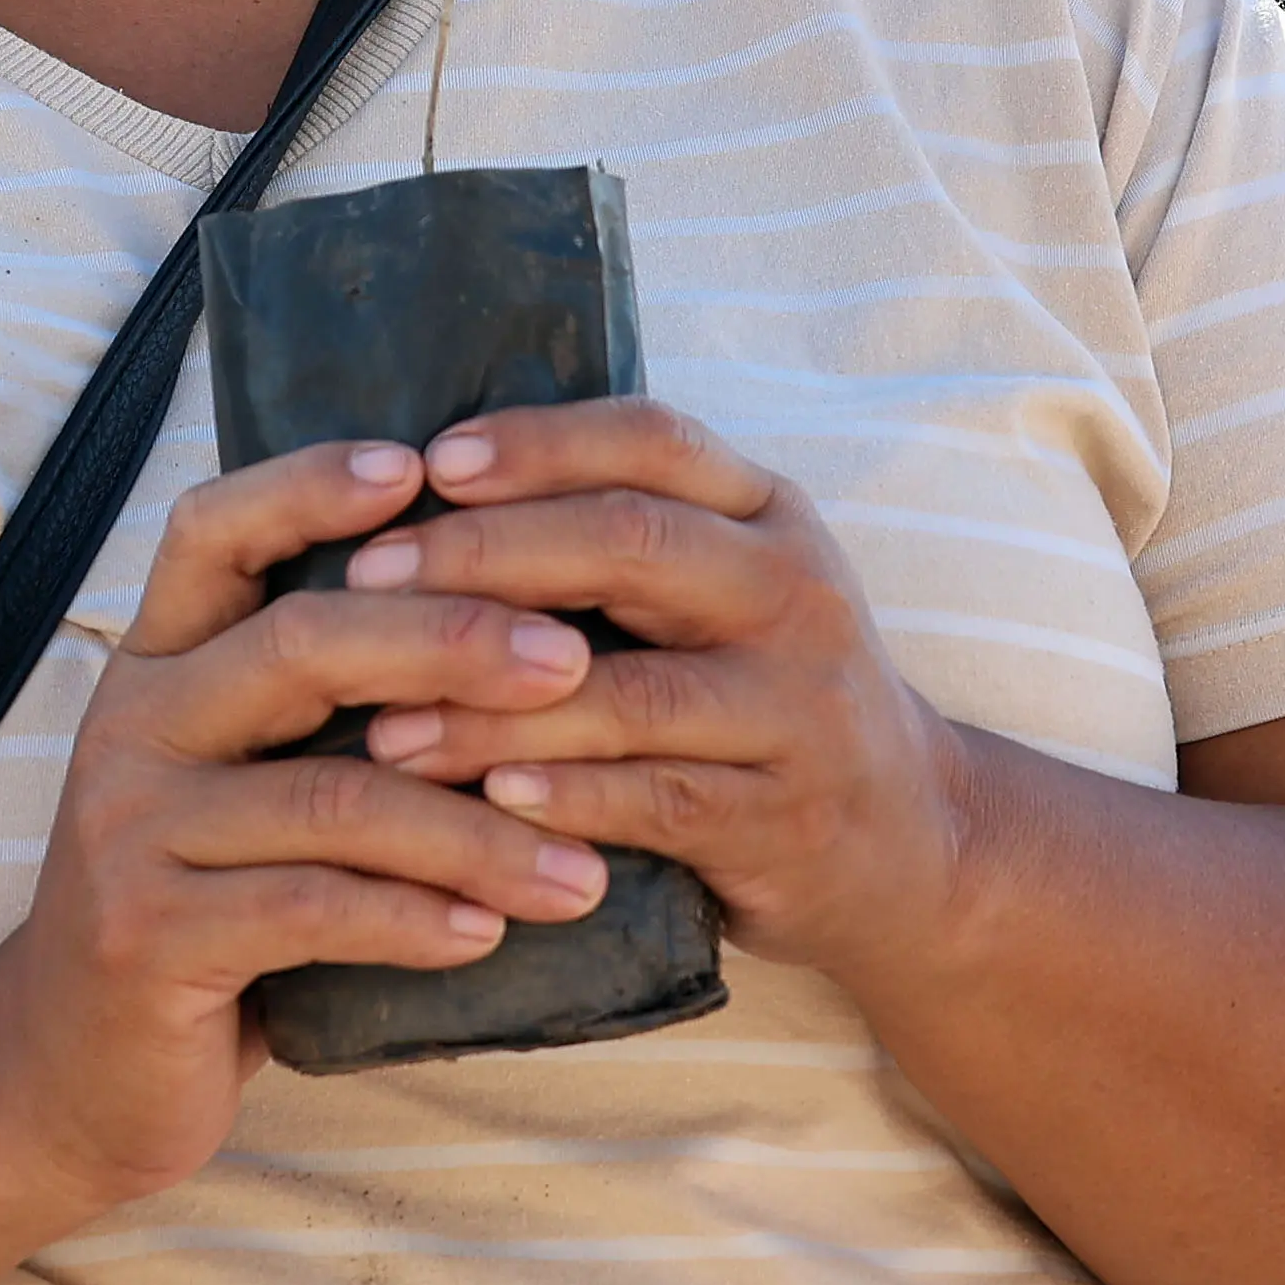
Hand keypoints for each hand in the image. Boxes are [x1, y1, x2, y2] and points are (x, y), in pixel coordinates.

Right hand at [0, 439, 622, 1207]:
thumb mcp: (233, 781)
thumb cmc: (201, 904)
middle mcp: (131, 724)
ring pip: (329, 797)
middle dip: (446, 643)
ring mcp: (129, 829)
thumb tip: (502, 623)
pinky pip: (307, 911)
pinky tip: (491, 932)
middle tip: (571, 662)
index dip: (309, 486)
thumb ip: (313, 709)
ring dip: (474, 831)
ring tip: (584, 867)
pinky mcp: (148, 934)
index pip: (213, 532)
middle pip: (296, 645)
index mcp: (154, 664)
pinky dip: (413, 919)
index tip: (423, 468)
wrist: (73, 1067)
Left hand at [350, 400, 986, 986]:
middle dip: (486, 555)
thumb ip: (610, 535)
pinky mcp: (791, 819)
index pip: (651, 441)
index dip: (537, 443)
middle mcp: (797, 595)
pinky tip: (487, 797)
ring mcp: (804, 711)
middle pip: (632, 544)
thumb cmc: (757, 690)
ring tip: (385, 722)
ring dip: (493, 706)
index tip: (426, 462)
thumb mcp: (718, 588)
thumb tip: (415, 484)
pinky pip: (661, 801)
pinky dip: (568, 795)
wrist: (915, 842)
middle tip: (368, 580)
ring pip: (631, 691)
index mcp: (768, 515)